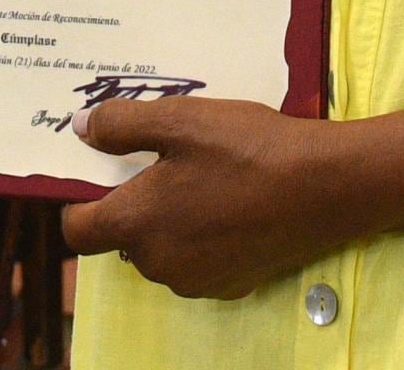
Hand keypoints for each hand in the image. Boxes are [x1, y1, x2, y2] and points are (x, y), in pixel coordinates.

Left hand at [59, 98, 363, 300]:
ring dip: (169, 219)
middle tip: (165, 159)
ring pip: (160, 249)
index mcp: (137, 223)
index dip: (79, 201)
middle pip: (122, 237)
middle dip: (134, 202)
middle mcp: (158, 263)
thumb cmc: (248, 149)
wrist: (325, 187)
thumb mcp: (180, 119)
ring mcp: (195, 280)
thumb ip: (121, 125)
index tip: (98, 171)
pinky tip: (230, 201)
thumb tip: (79, 129)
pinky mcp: (230, 284)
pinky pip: (196, 260)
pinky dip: (201, 236)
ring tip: (204, 174)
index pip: (77, 230)